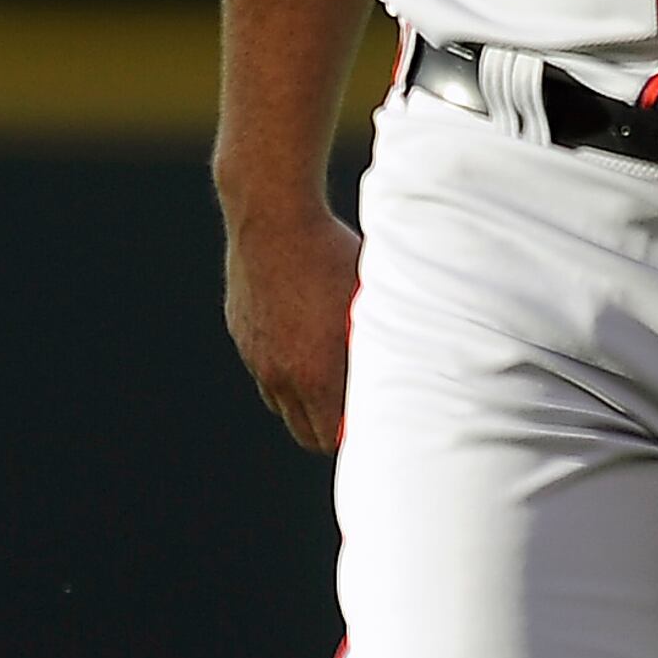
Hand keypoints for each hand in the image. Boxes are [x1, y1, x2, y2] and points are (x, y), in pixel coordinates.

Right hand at [225, 201, 362, 452]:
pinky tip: (302, 329)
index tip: (372, 419)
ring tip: (327, 367)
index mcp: (316, 376)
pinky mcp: (241, 330)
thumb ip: (385, 347)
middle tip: (353, 405)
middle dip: (328, 425)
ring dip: (302, 396)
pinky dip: (281, 361)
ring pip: (279, 399)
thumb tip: (415, 374)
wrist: (274, 217)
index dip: (352, 435)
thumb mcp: (372, 303)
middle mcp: (280, 375)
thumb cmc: (334, 255)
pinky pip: (262, 363)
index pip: (329, 440)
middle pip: (303, 430)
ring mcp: (255, 354)